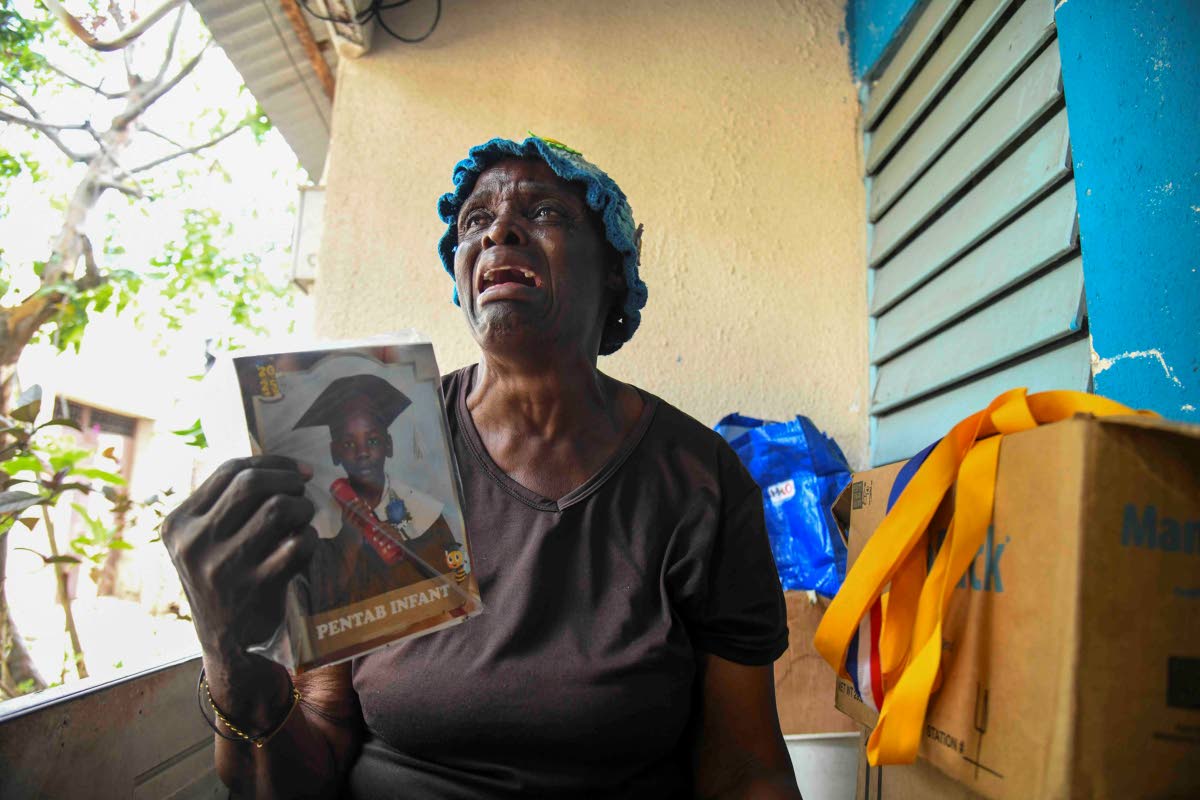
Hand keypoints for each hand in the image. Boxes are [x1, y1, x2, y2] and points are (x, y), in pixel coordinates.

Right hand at [162, 455, 317, 664]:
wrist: (225, 640)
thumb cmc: (222, 575)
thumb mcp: (202, 541)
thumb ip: (226, 504)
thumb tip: (283, 466)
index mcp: (178, 524)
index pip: (228, 471)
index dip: (271, 462)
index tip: (296, 469)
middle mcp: (194, 544)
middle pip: (251, 483)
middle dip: (288, 480)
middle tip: (303, 490)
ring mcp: (223, 567)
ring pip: (277, 509)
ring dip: (303, 506)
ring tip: (306, 515)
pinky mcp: (255, 587)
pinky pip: (296, 544)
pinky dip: (309, 537)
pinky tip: (306, 543)